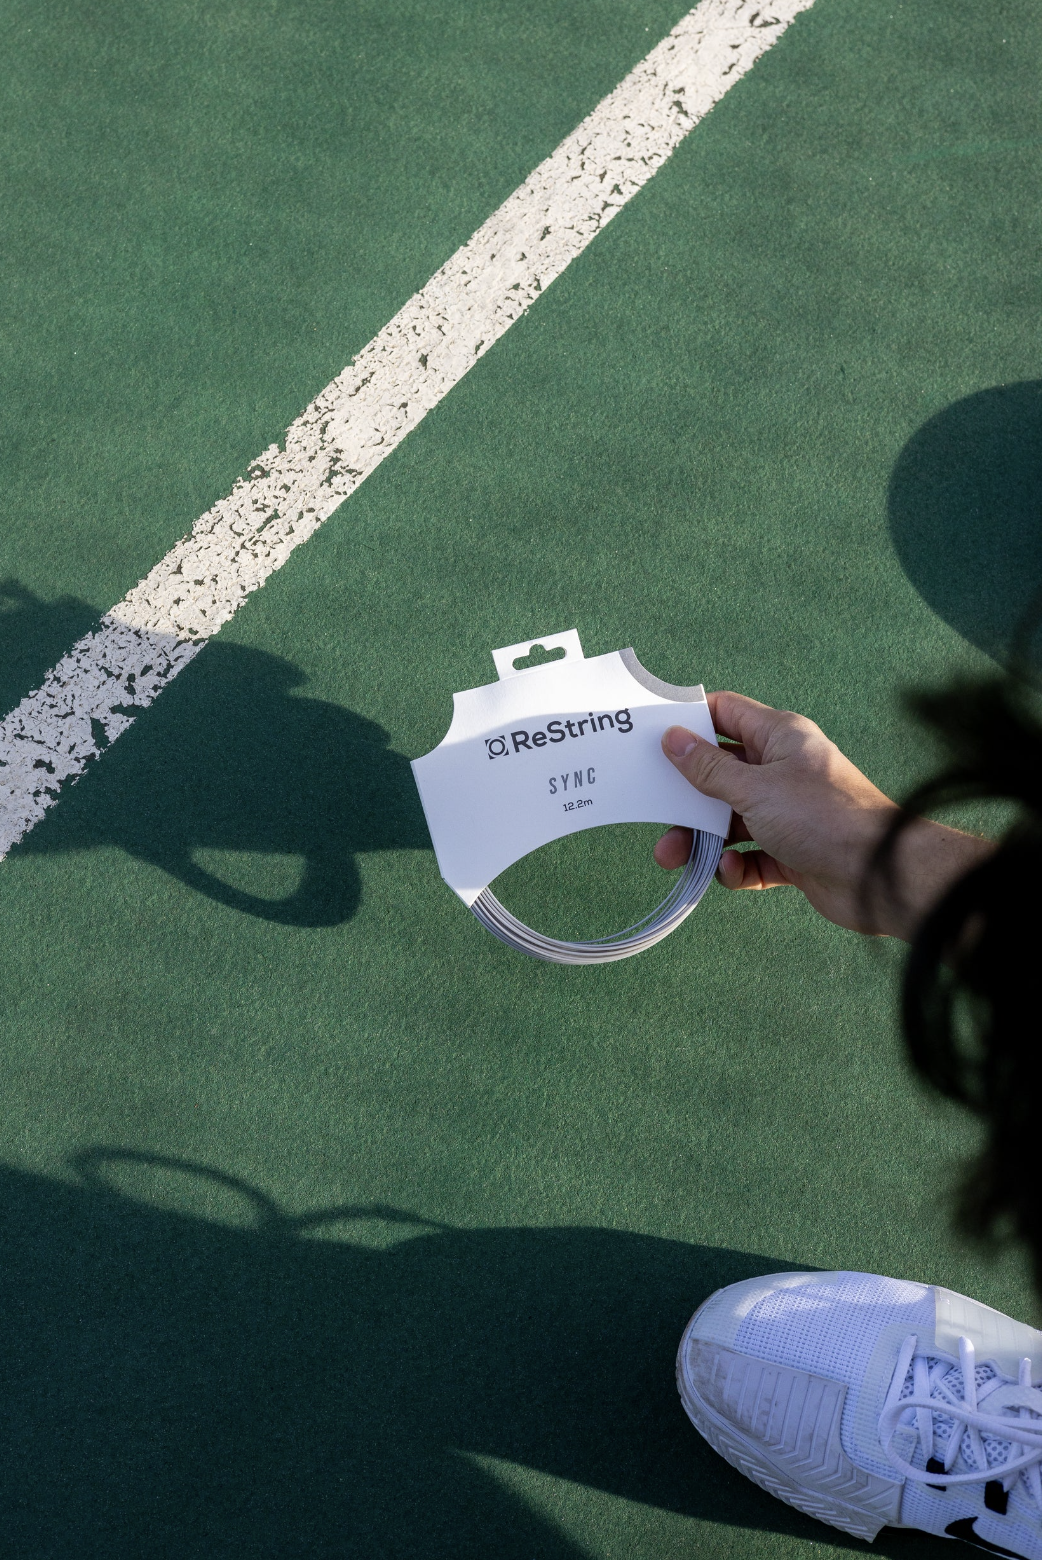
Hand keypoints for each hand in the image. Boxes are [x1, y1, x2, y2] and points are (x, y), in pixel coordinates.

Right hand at [654, 691, 992, 938]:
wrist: (878, 875)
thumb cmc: (823, 818)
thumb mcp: (755, 788)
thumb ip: (709, 768)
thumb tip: (674, 739)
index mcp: (780, 738)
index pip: (727, 713)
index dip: (691, 722)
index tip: (655, 738)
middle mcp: (784, 770)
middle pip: (721, 774)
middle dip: (688, 798)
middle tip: (658, 814)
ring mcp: (788, 812)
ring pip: (730, 820)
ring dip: (702, 839)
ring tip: (677, 857)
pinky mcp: (792, 851)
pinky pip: (750, 855)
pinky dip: (735, 866)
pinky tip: (732, 871)